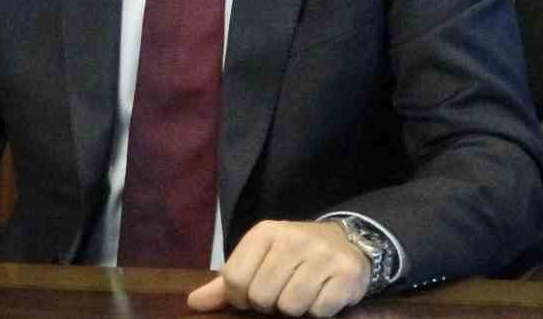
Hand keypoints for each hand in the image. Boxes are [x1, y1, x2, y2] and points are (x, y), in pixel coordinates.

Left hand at [186, 220, 369, 316]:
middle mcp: (293, 239)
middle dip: (270, 304)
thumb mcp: (260, 258)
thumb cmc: (295, 255)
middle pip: (262, 296)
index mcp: (265, 232)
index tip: (254, 294)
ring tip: (303, 292)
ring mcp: (322, 256)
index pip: (234, 279)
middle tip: (283, 292)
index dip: (241, 298)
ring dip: (295, 309)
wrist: (348, 243)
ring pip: (291, 306)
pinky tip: (322, 294)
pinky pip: (319, 312)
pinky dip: (319, 311)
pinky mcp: (346, 274)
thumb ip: (228, 282)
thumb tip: (194, 303)